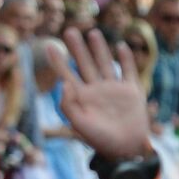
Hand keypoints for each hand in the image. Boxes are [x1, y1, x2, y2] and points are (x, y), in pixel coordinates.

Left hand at [50, 28, 151, 159]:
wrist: (126, 148)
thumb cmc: (99, 140)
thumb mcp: (79, 124)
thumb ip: (68, 104)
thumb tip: (63, 82)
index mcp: (81, 98)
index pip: (66, 74)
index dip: (57, 61)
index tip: (48, 45)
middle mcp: (96, 90)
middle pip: (84, 64)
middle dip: (77, 48)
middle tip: (70, 31)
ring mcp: (113, 89)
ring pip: (104, 63)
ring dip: (98, 48)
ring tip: (92, 33)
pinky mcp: (131, 90)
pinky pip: (128, 70)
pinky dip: (125, 58)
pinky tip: (120, 46)